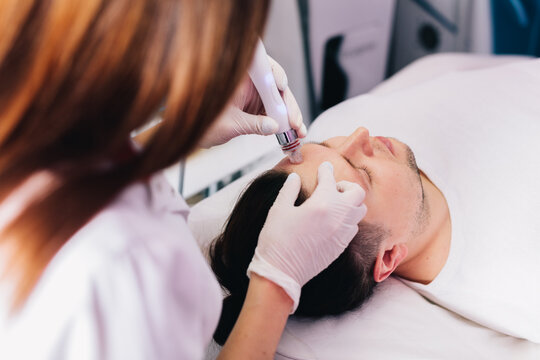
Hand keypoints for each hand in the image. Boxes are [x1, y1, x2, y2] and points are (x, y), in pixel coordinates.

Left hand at [199, 57, 305, 147]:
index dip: (274, 75)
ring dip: (291, 116)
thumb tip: (274, 126)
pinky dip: (285, 123)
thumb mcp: (228, 125)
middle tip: (295, 123)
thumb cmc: (202, 123)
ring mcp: (256, 94)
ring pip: (279, 101)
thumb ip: (252, 124)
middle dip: (288, 105)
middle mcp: (250, 81)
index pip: (261, 66)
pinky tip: (293, 133)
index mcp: (238, 75)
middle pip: (276, 87)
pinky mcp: (259, 106)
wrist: (194, 132)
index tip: (281, 87)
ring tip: (298, 132)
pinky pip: (275, 112)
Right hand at [247, 162, 367, 312]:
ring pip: (359, 211)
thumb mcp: (279, 209)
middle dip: (346, 186)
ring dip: (349, 204)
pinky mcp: (341, 247)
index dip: (326, 170)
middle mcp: (337, 217)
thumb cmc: (276, 240)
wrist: (281, 273)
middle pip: (357, 193)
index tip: (325, 167)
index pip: (330, 179)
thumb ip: (289, 190)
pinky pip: (352, 228)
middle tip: (331, 188)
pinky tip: (332, 221)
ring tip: (333, 205)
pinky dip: (347, 220)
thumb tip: (294, 178)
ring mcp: (341, 233)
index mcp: (321, 203)